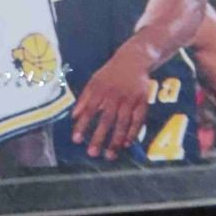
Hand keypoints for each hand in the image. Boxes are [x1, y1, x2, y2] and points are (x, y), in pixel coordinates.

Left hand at [71, 38, 151, 159]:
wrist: (133, 59)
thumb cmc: (110, 73)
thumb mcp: (94, 81)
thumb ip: (84, 98)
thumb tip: (73, 116)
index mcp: (100, 89)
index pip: (89, 109)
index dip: (82, 125)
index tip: (76, 140)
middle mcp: (114, 95)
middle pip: (106, 119)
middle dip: (99, 137)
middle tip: (92, 153)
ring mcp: (130, 98)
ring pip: (123, 122)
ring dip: (116, 140)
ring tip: (109, 155)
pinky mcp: (143, 101)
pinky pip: (138, 120)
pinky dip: (133, 133)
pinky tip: (127, 144)